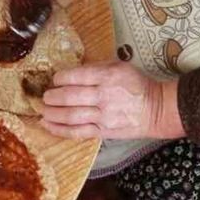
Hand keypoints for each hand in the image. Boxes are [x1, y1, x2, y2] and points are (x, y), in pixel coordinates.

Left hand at [39, 61, 184, 140]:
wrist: (156, 109)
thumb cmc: (137, 85)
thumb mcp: (120, 66)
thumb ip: (96, 67)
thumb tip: (72, 71)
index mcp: (108, 77)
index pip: (76, 76)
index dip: (60, 78)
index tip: (55, 80)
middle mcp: (104, 96)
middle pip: (70, 97)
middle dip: (52, 97)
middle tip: (44, 96)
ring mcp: (103, 117)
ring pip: (71, 116)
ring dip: (52, 113)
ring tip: (42, 110)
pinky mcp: (103, 132)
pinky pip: (77, 132)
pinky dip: (59, 130)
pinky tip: (47, 125)